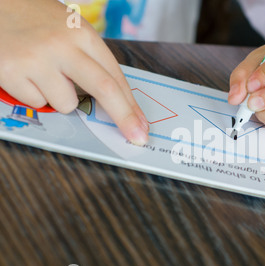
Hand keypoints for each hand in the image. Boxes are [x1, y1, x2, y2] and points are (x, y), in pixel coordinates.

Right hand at [0, 0, 148, 144]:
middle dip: (124, 118)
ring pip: (66, 104)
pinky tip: (26, 73)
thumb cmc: (36, 20)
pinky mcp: (10, 72)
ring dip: (61, 98)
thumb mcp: (71, 31)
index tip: (142, 125)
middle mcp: (62, 45)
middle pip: (104, 89)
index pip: (115, 76)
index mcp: (82, 34)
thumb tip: (117, 100)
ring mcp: (36, 59)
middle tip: (137, 137)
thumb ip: (91, 61)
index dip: (132, 106)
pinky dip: (35, 94)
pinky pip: (37, 103)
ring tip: (45, 73)